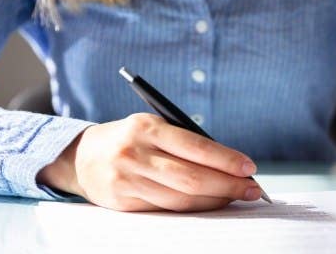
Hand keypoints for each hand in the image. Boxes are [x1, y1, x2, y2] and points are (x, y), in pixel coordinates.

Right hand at [37, 113, 261, 211]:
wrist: (82, 157)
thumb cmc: (131, 138)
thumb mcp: (153, 126)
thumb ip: (184, 142)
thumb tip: (230, 165)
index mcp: (146, 127)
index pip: (195, 146)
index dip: (226, 160)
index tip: (250, 167)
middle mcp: (135, 153)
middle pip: (191, 177)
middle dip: (228, 185)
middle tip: (253, 189)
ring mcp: (128, 180)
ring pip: (181, 199)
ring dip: (215, 200)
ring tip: (237, 197)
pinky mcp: (124, 203)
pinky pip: (167, 210)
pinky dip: (194, 209)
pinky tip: (211, 204)